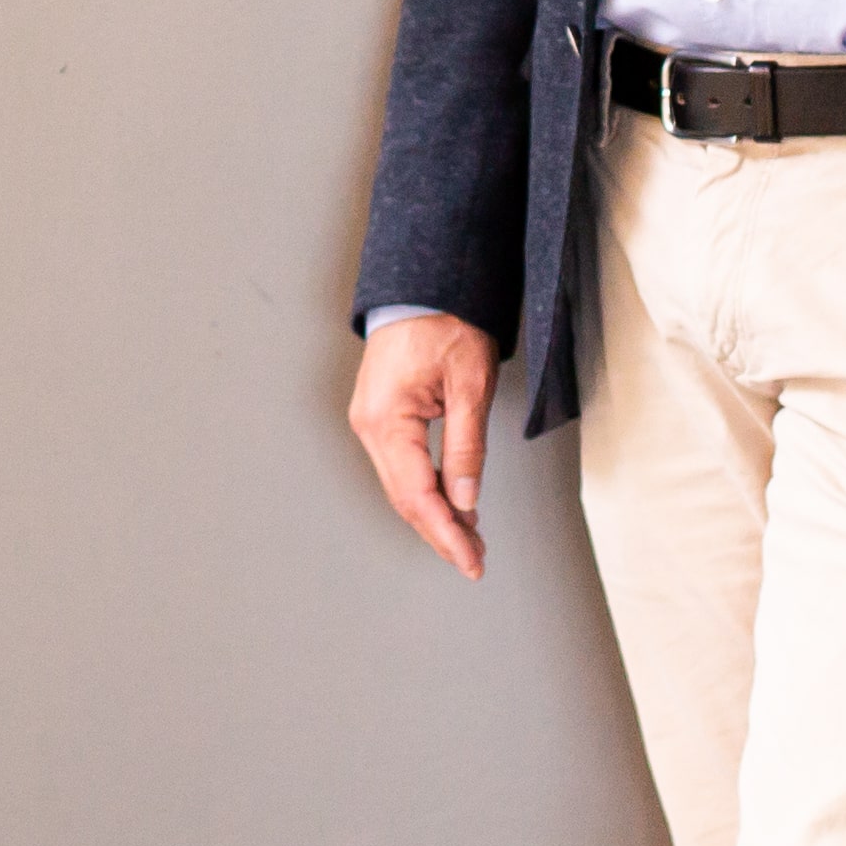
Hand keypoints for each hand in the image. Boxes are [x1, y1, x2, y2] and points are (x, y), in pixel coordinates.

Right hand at [348, 313, 499, 578]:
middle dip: (441, 533)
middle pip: (404, 498)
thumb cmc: (446, 322)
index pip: (418, 495)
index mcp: (387, 420)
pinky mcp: (380, 416)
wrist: (424, 284)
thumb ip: (466, 448)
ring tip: (470, 539)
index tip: (471, 561)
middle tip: (475, 560)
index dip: (447, 533)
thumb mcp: (469, 386)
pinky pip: (400, 467)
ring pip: (401, 486)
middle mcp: (369, 425)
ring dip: (434, 515)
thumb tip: (466, 501)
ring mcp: (370, 421)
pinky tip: (451, 504)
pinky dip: (426, 491)